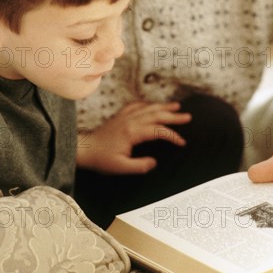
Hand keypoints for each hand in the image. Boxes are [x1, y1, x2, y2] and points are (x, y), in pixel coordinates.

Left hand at [76, 101, 191, 173]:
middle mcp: (130, 120)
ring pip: (148, 107)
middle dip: (173, 116)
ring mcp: (125, 116)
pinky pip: (136, 105)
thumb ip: (139, 166)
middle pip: (156, 114)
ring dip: (163, 106)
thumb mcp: (121, 168)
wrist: (85, 149)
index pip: (158, 130)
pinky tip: (152, 105)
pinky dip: (147, 104)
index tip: (181, 142)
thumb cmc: (102, 159)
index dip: (171, 135)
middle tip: (187, 116)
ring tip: (176, 106)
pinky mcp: (120, 116)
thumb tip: (154, 162)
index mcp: (132, 132)